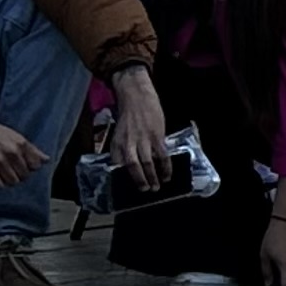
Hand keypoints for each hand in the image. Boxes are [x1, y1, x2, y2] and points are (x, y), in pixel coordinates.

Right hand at [0, 106, 45, 190]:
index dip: (29, 168)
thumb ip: (30, 149)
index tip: (21, 167)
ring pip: (13, 182)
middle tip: (8, 171)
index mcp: (21, 143)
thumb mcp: (13, 135)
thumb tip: (47, 160)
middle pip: (25, 176)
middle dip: (18, 175)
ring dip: (7, 181)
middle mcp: (12, 153)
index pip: (36, 165)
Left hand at [105, 68, 168, 188]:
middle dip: (139, 180)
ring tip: (157, 186)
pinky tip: (168, 174)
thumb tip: (132, 161)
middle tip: (145, 190)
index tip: (127, 186)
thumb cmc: (129, 113)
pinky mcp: (156, 136)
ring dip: (152, 177)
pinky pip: (162, 155)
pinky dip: (165, 167)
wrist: (136, 96)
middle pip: (133, 166)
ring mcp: (143, 140)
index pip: (118, 163)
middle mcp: (128, 143)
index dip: (122, 176)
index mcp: (117, 142)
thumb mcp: (121, 131)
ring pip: (147, 163)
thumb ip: (125, 145)